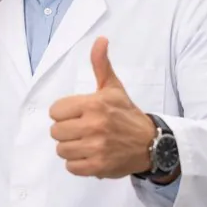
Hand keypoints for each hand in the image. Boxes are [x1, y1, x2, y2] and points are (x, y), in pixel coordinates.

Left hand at [49, 37, 156, 178]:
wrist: (151, 143)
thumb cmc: (126, 113)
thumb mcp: (113, 87)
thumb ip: (101, 64)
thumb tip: (100, 39)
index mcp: (93, 104)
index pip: (55, 111)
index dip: (63, 114)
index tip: (77, 115)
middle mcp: (94, 125)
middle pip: (55, 132)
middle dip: (66, 131)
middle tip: (81, 130)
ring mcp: (97, 147)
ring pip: (61, 150)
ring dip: (71, 148)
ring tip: (86, 143)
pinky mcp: (99, 166)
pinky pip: (71, 167)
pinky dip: (77, 164)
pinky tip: (89, 155)